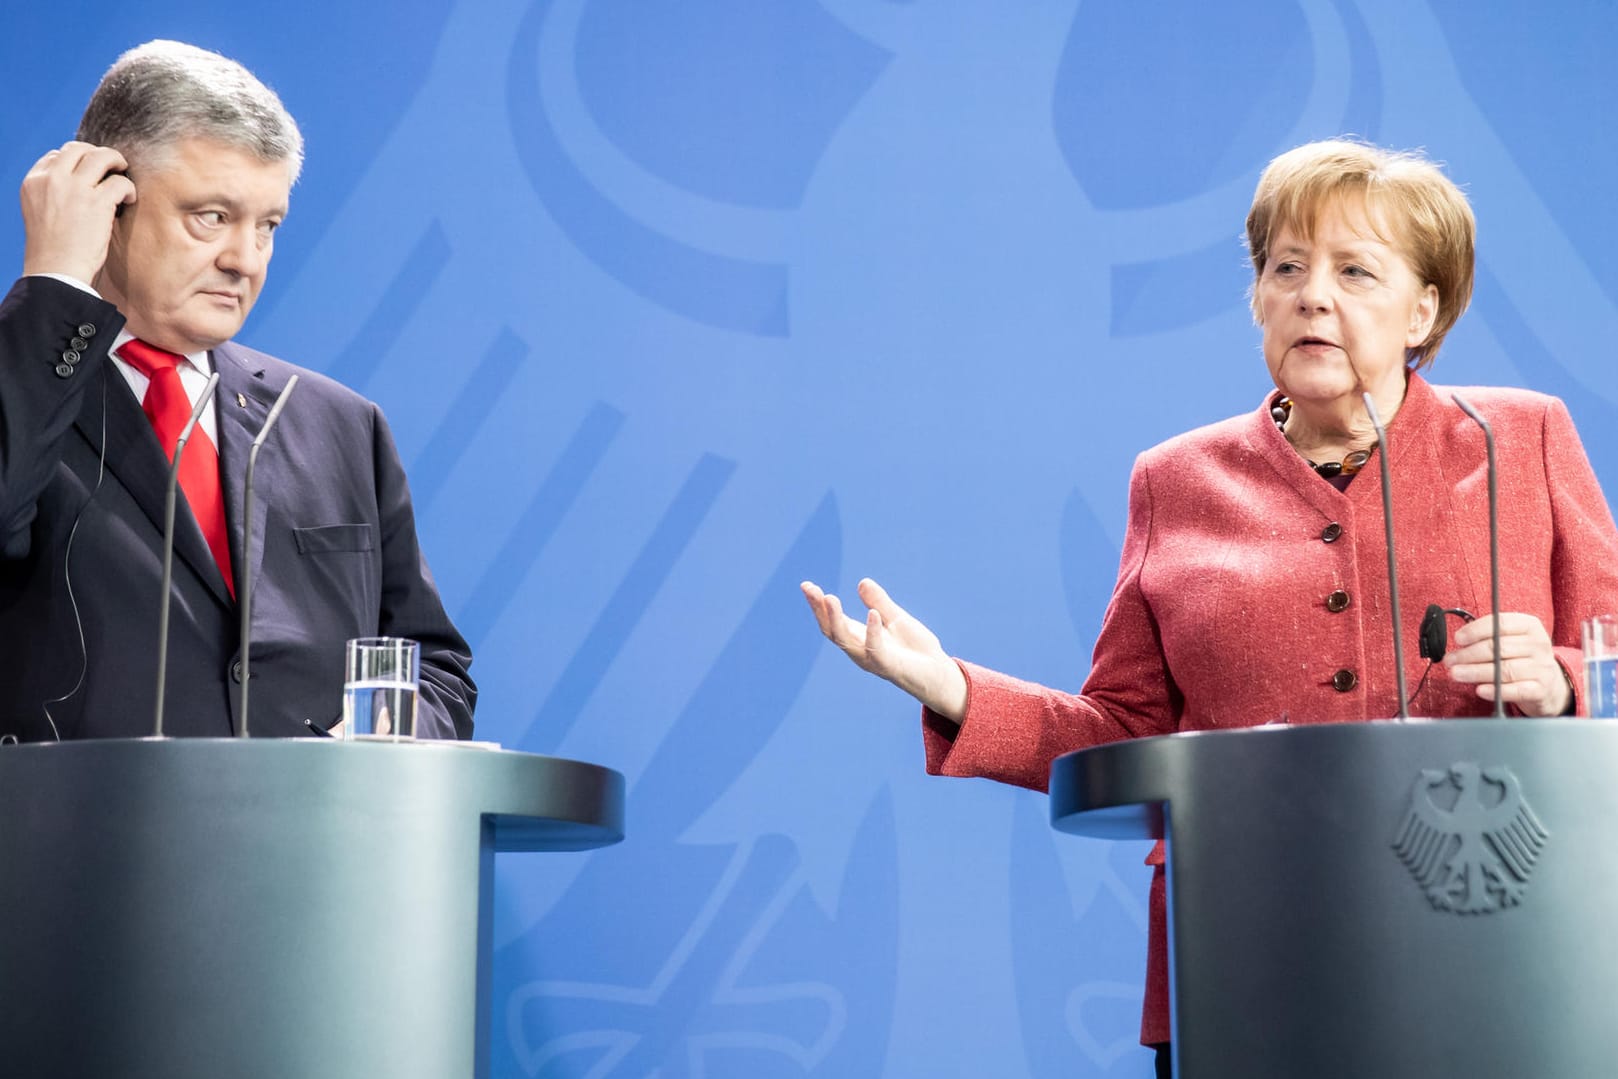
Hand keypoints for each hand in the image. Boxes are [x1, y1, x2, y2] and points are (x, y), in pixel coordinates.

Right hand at [19, 141, 135, 282]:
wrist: (56, 271)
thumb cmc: (53, 249)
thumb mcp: (40, 212)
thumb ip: (53, 193)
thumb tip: (78, 182)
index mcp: (34, 182)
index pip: (56, 156)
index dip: (76, 160)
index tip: (89, 172)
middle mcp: (52, 179)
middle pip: (78, 149)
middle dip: (97, 153)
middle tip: (111, 165)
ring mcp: (74, 188)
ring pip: (101, 157)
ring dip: (117, 161)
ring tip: (123, 172)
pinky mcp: (97, 202)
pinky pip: (119, 182)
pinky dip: (129, 188)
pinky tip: (129, 200)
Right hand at [800, 577, 967, 721]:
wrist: (938, 673)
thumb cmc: (915, 649)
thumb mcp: (895, 618)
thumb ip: (879, 602)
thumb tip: (862, 582)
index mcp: (859, 637)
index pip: (833, 620)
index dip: (818, 604)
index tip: (807, 585)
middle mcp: (859, 650)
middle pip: (831, 630)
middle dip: (819, 610)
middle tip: (810, 588)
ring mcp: (872, 659)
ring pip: (846, 641)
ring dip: (836, 620)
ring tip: (829, 598)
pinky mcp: (889, 666)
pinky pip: (876, 650)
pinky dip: (873, 632)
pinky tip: (872, 614)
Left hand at [1443, 612, 1570, 716]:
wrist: (1549, 684)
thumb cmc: (1520, 658)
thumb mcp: (1511, 640)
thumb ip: (1488, 637)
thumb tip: (1458, 643)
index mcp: (1530, 627)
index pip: (1501, 623)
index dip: (1476, 630)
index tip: (1458, 639)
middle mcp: (1539, 645)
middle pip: (1499, 648)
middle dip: (1469, 654)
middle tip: (1450, 660)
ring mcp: (1542, 668)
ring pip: (1505, 670)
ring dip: (1475, 672)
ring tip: (1456, 673)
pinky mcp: (1541, 689)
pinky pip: (1516, 690)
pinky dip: (1496, 691)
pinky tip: (1480, 690)